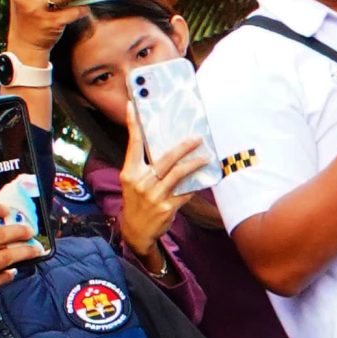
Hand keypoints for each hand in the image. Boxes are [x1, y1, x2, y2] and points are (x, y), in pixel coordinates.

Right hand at [115, 114, 208, 266]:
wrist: (136, 230)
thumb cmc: (137, 201)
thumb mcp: (134, 182)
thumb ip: (146, 167)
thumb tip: (168, 151)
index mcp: (130, 172)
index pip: (133, 145)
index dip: (132, 125)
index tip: (133, 107)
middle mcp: (141, 182)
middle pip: (165, 159)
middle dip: (183, 147)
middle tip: (197, 138)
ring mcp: (154, 195)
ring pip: (178, 174)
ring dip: (194, 164)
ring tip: (206, 157)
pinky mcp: (167, 207)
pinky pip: (185, 192)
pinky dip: (194, 185)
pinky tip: (204, 179)